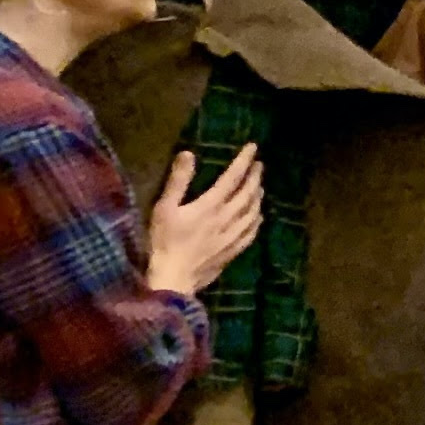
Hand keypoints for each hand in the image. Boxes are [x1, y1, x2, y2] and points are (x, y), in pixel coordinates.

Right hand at [145, 148, 263, 296]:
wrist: (173, 277)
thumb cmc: (164, 241)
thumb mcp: (165, 207)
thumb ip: (178, 181)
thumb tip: (188, 154)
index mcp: (211, 205)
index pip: (233, 177)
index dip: (243, 161)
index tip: (252, 147)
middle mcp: (227, 218)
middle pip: (248, 193)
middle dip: (255, 177)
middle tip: (259, 165)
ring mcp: (232, 236)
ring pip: (253, 212)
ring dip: (258, 197)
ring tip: (260, 187)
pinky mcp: (233, 251)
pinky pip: (251, 232)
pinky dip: (256, 220)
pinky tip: (258, 216)